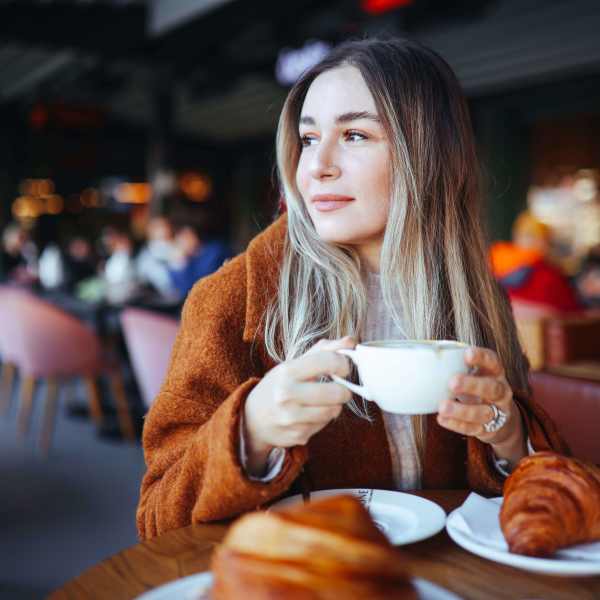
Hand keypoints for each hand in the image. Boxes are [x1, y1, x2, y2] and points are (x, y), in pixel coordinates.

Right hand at [243, 337, 355, 473]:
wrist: (252, 418)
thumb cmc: (278, 385)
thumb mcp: (294, 364)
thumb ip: (323, 350)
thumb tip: (351, 341)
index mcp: (287, 371)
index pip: (328, 361)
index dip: (344, 364)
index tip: (343, 368)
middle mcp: (287, 394)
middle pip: (337, 392)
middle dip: (344, 390)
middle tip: (339, 388)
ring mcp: (291, 418)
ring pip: (334, 411)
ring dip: (334, 406)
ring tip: (322, 401)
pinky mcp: (297, 435)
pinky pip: (324, 425)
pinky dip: (323, 419)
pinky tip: (310, 414)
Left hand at [437, 346, 525, 466]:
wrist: (501, 418)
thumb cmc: (478, 388)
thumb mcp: (474, 373)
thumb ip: (456, 365)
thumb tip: (425, 358)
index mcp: (495, 373)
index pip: (493, 362)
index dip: (482, 357)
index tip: (467, 354)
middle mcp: (501, 392)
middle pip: (492, 388)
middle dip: (472, 385)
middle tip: (452, 383)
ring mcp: (497, 412)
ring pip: (483, 412)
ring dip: (462, 410)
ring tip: (443, 406)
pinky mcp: (489, 429)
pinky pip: (473, 428)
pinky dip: (456, 424)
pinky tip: (442, 418)